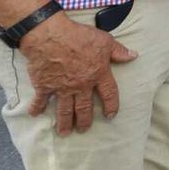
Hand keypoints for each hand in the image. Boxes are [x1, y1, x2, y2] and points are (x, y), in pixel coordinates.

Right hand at [21, 14, 137, 134]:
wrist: (50, 37)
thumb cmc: (79, 36)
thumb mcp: (105, 40)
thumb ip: (118, 51)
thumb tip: (133, 56)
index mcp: (98, 74)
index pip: (109, 93)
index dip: (111, 105)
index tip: (111, 115)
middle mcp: (81, 85)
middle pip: (84, 107)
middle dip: (85, 120)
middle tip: (83, 129)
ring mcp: (62, 88)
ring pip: (65, 110)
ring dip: (64, 122)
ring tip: (64, 133)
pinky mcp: (44, 86)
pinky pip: (41, 100)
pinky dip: (36, 108)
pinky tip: (34, 115)